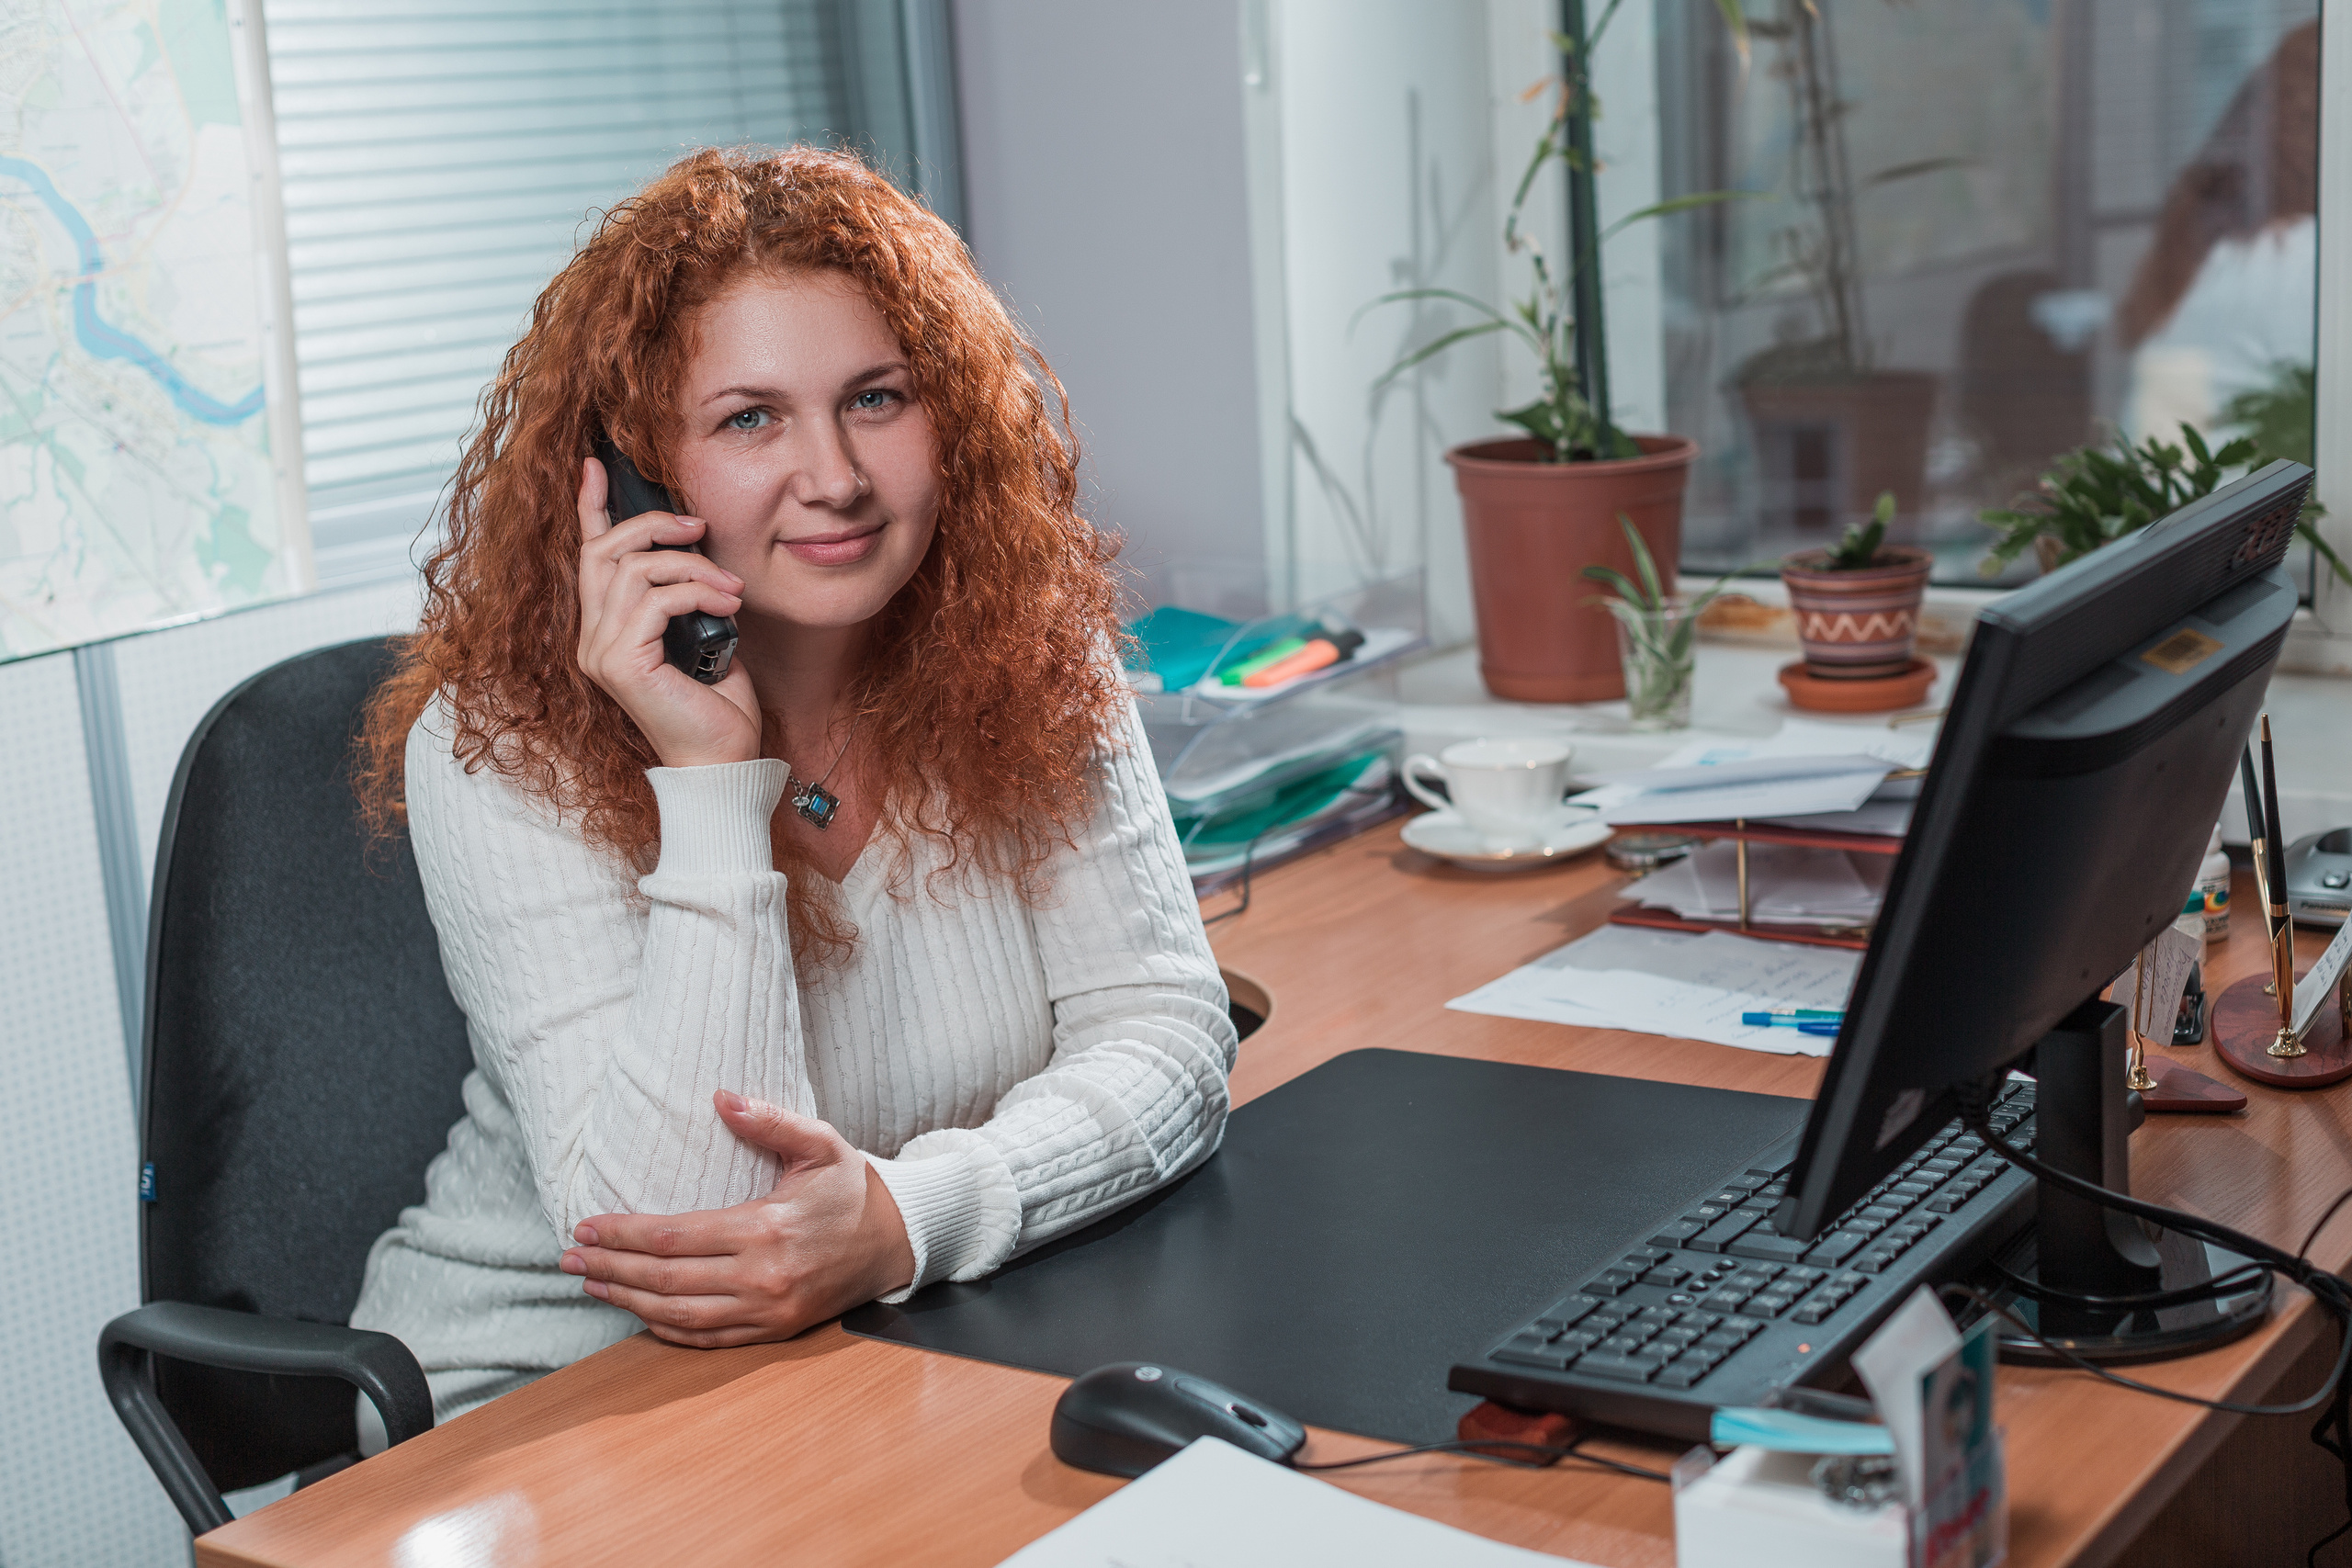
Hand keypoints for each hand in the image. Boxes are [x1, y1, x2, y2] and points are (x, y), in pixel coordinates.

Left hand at [559, 1091, 916, 1347]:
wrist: (897, 1240)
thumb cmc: (852, 1188)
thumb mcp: (820, 1143)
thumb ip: (769, 1120)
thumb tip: (720, 1099)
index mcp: (766, 1228)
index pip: (673, 1236)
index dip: (622, 1233)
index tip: (586, 1226)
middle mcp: (762, 1276)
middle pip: (665, 1279)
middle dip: (610, 1269)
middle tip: (569, 1258)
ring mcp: (768, 1310)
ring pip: (679, 1316)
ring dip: (627, 1301)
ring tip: (591, 1284)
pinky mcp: (775, 1331)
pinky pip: (708, 1339)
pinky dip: (666, 1330)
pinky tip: (638, 1312)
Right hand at [575, 456, 762, 768]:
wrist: (722, 760)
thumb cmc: (717, 704)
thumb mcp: (702, 633)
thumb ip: (683, 596)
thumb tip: (695, 553)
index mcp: (606, 628)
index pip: (589, 555)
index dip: (591, 506)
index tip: (596, 465)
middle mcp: (592, 638)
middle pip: (605, 550)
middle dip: (655, 526)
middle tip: (700, 527)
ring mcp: (600, 651)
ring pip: (634, 569)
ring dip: (692, 567)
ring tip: (730, 588)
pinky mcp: (620, 663)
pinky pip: (654, 599)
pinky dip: (696, 592)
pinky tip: (727, 605)